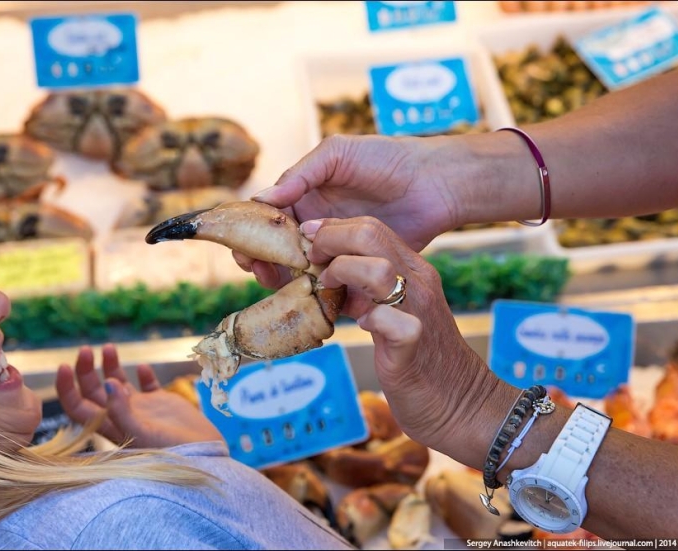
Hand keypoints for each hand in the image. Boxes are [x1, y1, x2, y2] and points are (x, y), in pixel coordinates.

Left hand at [56, 344, 223, 447]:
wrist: (205, 457)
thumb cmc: (172, 452)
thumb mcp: (142, 434)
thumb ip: (122, 410)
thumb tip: (107, 383)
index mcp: (110, 428)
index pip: (78, 407)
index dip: (66, 388)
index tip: (62, 366)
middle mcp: (121, 416)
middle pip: (93, 391)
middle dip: (85, 370)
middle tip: (87, 349)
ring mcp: (141, 409)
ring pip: (117, 384)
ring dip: (110, 365)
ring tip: (109, 347)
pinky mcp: (161, 403)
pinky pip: (148, 385)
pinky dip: (143, 374)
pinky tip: (142, 368)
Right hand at [243, 134, 461, 287]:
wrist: (435, 183)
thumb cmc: (387, 159)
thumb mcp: (338, 155)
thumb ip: (300, 175)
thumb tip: (261, 199)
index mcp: (306, 195)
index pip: (267, 218)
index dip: (251, 234)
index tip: (242, 250)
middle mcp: (317, 223)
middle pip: (277, 249)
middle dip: (262, 261)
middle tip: (259, 272)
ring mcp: (337, 246)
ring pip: (300, 269)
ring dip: (286, 278)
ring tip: (281, 284)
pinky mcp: (357, 266)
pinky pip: (331, 282)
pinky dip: (316, 290)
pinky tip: (310, 294)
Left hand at [304, 216, 499, 456]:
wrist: (463, 405)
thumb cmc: (420, 362)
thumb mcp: (393, 315)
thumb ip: (369, 294)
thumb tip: (331, 278)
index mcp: (413, 273)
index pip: (372, 228)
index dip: (334, 228)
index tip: (309, 238)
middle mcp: (418, 284)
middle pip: (371, 235)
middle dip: (331, 239)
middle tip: (312, 260)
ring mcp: (419, 312)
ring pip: (379, 269)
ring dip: (344, 272)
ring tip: (330, 289)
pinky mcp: (414, 345)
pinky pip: (392, 322)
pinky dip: (369, 319)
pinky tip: (360, 326)